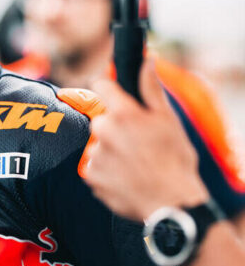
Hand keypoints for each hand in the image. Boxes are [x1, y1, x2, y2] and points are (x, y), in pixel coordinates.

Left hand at [85, 60, 209, 220]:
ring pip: (97, 143)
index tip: (117, 98)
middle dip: (113, 126)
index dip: (109, 90)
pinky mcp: (89, 175)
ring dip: (110, 150)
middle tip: (136, 142)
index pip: (100, 85)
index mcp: (122, 112)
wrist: (172, 205)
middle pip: (99, 118)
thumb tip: (145, 59)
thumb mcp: (168, 120)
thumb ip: (150, 88)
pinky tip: (125, 177)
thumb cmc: (175, 159)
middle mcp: (103, 130)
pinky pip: (93, 166)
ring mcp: (94, 153)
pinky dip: (105, 170)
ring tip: (133, 163)